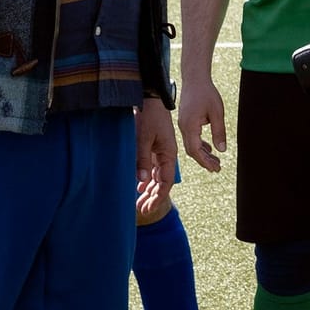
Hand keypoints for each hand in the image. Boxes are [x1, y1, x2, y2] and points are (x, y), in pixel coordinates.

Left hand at [136, 97, 176, 216]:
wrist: (149, 99)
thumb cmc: (148, 117)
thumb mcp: (143, 138)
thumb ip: (142, 159)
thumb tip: (141, 181)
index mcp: (169, 154)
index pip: (166, 182)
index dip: (158, 196)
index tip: (149, 208)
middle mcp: (167, 155)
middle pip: (162, 182)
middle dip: (153, 197)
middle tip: (142, 210)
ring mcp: (160, 152)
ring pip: (156, 176)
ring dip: (149, 190)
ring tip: (140, 203)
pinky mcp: (153, 148)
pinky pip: (152, 168)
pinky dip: (146, 179)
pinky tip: (140, 187)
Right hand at [177, 79, 226, 171]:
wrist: (195, 79)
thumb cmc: (206, 93)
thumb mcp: (217, 112)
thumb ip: (219, 131)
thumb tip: (222, 150)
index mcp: (189, 126)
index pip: (195, 150)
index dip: (205, 161)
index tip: (215, 168)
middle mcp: (183, 128)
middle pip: (192, 150)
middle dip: (204, 160)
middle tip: (217, 168)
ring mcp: (183, 125)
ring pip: (192, 145)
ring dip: (203, 154)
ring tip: (216, 161)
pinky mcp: (186, 122)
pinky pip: (192, 138)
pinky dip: (200, 145)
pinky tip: (209, 149)